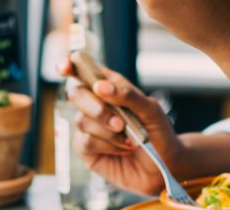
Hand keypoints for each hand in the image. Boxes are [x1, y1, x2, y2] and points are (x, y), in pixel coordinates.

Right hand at [58, 60, 181, 196]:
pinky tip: (123, 148)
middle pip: (76, 93)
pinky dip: (107, 145)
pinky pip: (85, 142)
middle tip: (119, 123)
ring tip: (130, 138)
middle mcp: (96, 103)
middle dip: (95, 107)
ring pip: (81, 120)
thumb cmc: (158, 132)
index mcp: (110, 86)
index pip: (84, 70)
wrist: (164, 165)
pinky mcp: (87, 149)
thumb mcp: (151, 109)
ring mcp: (89, 126)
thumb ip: (127, 95)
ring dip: (108, 130)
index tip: (65, 67)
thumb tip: (100, 87)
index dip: (70, 64)